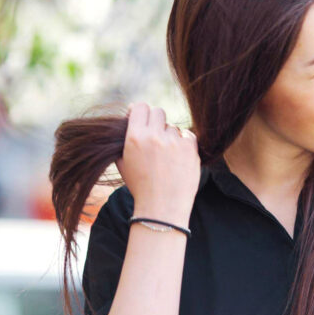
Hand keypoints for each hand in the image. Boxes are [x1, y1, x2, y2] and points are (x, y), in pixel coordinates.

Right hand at [115, 103, 200, 223]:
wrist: (162, 207)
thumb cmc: (140, 187)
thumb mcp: (123, 163)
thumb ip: (126, 140)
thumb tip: (130, 118)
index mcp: (134, 137)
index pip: (140, 107)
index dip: (140, 111)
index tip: (142, 118)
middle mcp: (154, 136)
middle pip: (158, 112)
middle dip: (156, 122)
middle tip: (155, 136)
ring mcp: (173, 141)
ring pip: (172, 127)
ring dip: (170, 137)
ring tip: (166, 157)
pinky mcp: (190, 147)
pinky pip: (187, 135)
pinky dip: (183, 143)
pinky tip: (178, 157)